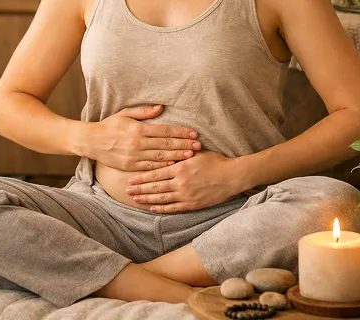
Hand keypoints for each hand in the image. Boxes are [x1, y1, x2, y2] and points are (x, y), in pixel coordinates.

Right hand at [86, 104, 201, 171]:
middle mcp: (138, 143)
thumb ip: (144, 112)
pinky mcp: (131, 166)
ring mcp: (134, 156)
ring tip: (191, 155)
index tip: (193, 133)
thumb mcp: (125, 114)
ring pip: (161, 157)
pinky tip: (174, 164)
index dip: (181, 132)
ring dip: (178, 156)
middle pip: (166, 144)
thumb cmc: (109, 125)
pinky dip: (164, 166)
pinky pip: (150, 167)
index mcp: (138, 129)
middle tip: (198, 146)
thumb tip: (161, 108)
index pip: (165, 131)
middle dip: (184, 145)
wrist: (91, 141)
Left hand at [125, 151, 250, 212]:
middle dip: (139, 189)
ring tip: (135, 200)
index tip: (130, 179)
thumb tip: (166, 151)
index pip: (155, 174)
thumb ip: (180, 154)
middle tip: (127, 191)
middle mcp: (180, 183)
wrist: (232, 176)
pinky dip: (161, 209)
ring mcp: (186, 195)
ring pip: (162, 199)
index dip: (141, 178)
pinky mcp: (192, 204)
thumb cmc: (215, 161)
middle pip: (155, 187)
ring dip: (147, 199)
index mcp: (179, 168)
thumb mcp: (195, 153)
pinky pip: (173, 208)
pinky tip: (152, 208)